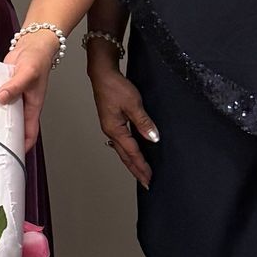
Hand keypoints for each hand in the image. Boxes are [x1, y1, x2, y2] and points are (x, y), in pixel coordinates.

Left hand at [0, 28, 60, 148]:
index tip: (9, 153)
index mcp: (31, 108)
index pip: (28, 133)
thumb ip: (15, 86)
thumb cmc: (36, 61)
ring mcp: (10, 96)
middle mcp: (20, 105)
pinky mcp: (2, 86)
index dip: (21, 146)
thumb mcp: (27, 74)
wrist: (31, 45)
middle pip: (7, 123)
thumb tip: (0, 98)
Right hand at [89, 60, 157, 185]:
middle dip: (136, 170)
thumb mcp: (133, 103)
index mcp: (114, 129)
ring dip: (132, 162)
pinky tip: (133, 152)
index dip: (142, 166)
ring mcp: (111, 126)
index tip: (149, 178)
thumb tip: (153, 138)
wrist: (102, 74)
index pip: (132, 152)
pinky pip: (122, 141)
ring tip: (140, 172)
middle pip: (125, 156)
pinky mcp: (112, 121)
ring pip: (123, 150)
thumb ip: (143, 122)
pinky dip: (129, 150)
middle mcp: (111, 131)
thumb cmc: (114, 86)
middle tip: (146, 183)